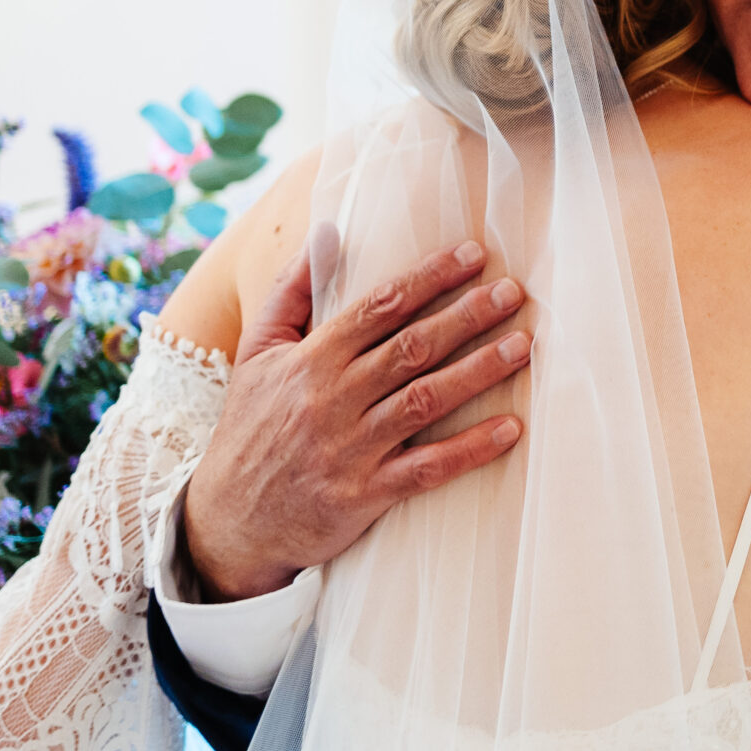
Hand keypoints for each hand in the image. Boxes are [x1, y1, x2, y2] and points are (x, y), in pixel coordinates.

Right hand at [181, 226, 532, 598]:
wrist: (228, 520)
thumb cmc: (249, 426)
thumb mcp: (256, 351)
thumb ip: (292, 290)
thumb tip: (327, 230)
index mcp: (310, 359)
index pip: (379, 306)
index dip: (430, 278)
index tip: (474, 256)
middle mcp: (331, 399)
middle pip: (410, 348)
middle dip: (466, 316)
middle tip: (513, 292)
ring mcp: (349, 449)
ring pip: (424, 401)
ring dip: (478, 372)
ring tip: (522, 346)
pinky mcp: (364, 495)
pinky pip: (425, 469)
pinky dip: (469, 449)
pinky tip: (510, 429)